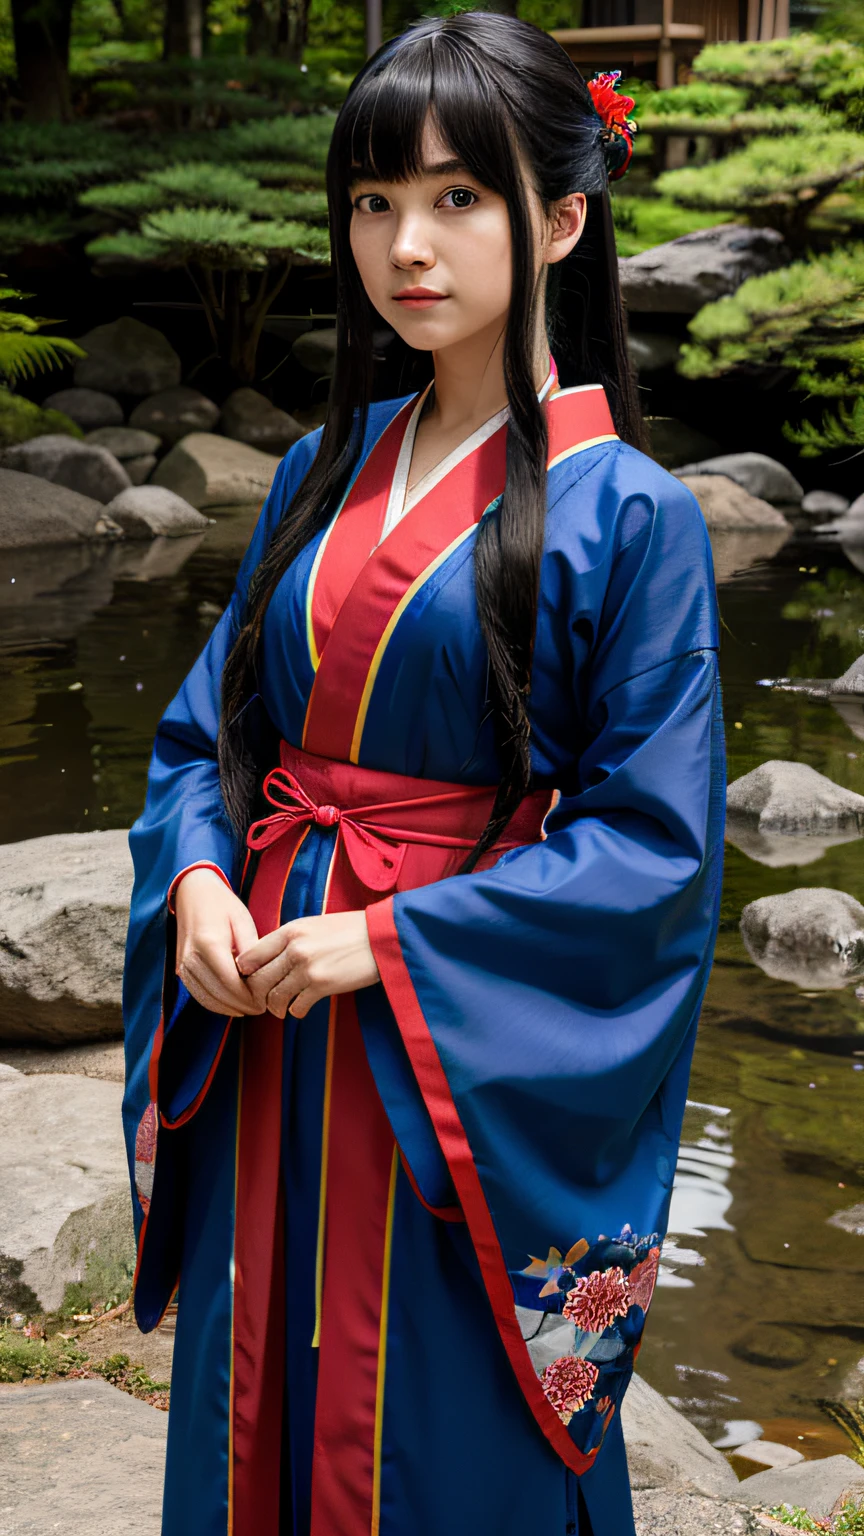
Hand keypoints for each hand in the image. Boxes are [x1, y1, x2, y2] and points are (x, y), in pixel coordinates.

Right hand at [174, 868, 263, 1016]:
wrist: (192, 893)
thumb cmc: (222, 905)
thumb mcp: (242, 921)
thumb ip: (250, 950)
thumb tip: (259, 976)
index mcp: (208, 944)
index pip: (230, 983)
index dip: (248, 997)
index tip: (264, 1001)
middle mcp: (191, 957)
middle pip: (218, 995)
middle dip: (241, 1006)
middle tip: (261, 1008)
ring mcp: (182, 965)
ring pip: (206, 999)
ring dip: (228, 1008)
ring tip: (249, 1008)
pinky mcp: (180, 969)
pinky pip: (197, 994)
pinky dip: (215, 1002)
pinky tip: (232, 1003)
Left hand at [236, 910, 380, 1019]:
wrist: (381, 936)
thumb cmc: (349, 930)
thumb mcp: (314, 925)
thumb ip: (290, 939)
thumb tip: (268, 959)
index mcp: (290, 930)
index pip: (250, 956)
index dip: (245, 972)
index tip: (250, 980)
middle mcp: (294, 949)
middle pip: (258, 980)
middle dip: (257, 994)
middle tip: (263, 999)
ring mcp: (307, 968)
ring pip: (274, 997)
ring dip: (275, 1007)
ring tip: (281, 1008)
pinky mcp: (322, 986)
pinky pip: (296, 1008)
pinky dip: (296, 1011)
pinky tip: (302, 1007)